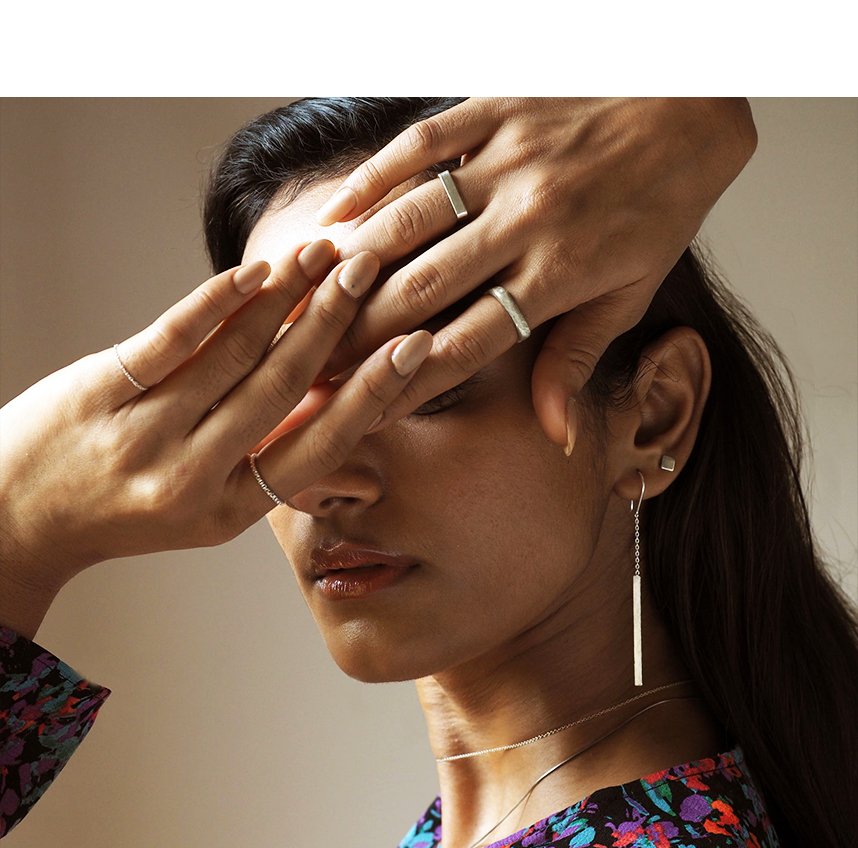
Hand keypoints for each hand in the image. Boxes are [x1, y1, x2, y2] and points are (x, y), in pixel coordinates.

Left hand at [0, 242, 432, 637]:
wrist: (16, 515)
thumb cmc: (120, 505)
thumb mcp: (202, 508)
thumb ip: (262, 460)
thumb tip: (333, 404)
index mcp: (227, 511)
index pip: (315, 446)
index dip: (369, 394)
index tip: (412, 349)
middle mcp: (189, 477)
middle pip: (279, 388)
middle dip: (331, 324)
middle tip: (370, 273)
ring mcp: (141, 433)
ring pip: (231, 355)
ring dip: (285, 298)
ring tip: (324, 255)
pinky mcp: (99, 392)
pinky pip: (171, 339)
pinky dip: (218, 301)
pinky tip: (254, 272)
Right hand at [313, 97, 756, 449]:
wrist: (689, 106)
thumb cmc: (660, 209)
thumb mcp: (630, 294)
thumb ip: (577, 359)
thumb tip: (554, 437)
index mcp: (560, 275)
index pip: (466, 345)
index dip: (406, 382)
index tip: (360, 411)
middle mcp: (525, 222)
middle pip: (422, 290)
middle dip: (359, 335)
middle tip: (309, 367)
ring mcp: (506, 164)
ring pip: (409, 222)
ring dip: (352, 267)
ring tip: (305, 304)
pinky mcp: (494, 112)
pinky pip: (419, 148)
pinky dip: (370, 181)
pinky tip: (332, 218)